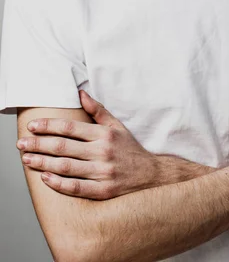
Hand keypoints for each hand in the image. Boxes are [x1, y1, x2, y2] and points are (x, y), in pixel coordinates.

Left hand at [16, 90, 159, 199]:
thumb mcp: (116, 125)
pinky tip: (45, 178)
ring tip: (26, 160)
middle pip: (63, 147)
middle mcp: (102, 152)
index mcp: (104, 134)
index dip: (49, 126)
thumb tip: (80, 93)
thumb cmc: (129, 148)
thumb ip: (97, 110)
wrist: (151, 175)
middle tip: (21, 144)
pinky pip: (76, 188)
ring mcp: (103, 172)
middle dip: (39, 144)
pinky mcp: (103, 191)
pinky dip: (58, 183)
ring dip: (43, 163)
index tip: (32, 126)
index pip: (70, 128)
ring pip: (66, 167)